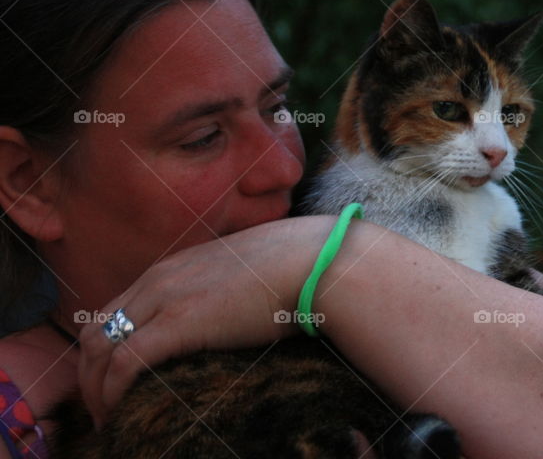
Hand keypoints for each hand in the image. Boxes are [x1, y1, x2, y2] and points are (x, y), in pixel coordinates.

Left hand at [76, 215, 333, 427]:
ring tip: (109, 418)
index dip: (104, 351)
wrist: (315, 261)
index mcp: (173, 268)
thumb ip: (222, 291)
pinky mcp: (178, 321)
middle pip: (94, 331)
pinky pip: (124, 363)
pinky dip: (112, 392)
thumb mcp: (243, 275)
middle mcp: (159, 279)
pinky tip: (119, 414)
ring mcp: (166, 297)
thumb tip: (229, 316)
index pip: (115, 310)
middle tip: (103, 408)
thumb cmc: (296, 269)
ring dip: (95, 389)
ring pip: (98, 349)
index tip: (113, 383)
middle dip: (89, 375)